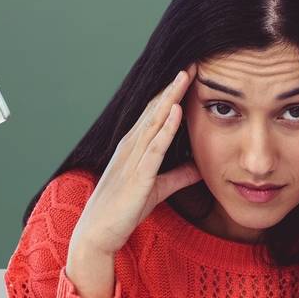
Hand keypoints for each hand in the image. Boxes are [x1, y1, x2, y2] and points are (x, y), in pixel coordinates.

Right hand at [69, 66, 201, 258]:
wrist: (97, 233)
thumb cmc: (123, 211)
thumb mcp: (156, 188)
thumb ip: (177, 175)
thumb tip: (200, 167)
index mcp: (134, 147)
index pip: (155, 113)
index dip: (172, 93)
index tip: (189, 74)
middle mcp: (131, 146)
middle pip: (155, 109)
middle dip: (173, 86)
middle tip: (191, 63)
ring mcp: (132, 159)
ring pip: (154, 121)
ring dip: (171, 98)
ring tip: (185, 76)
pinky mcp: (137, 176)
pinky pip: (154, 148)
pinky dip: (166, 128)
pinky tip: (175, 111)